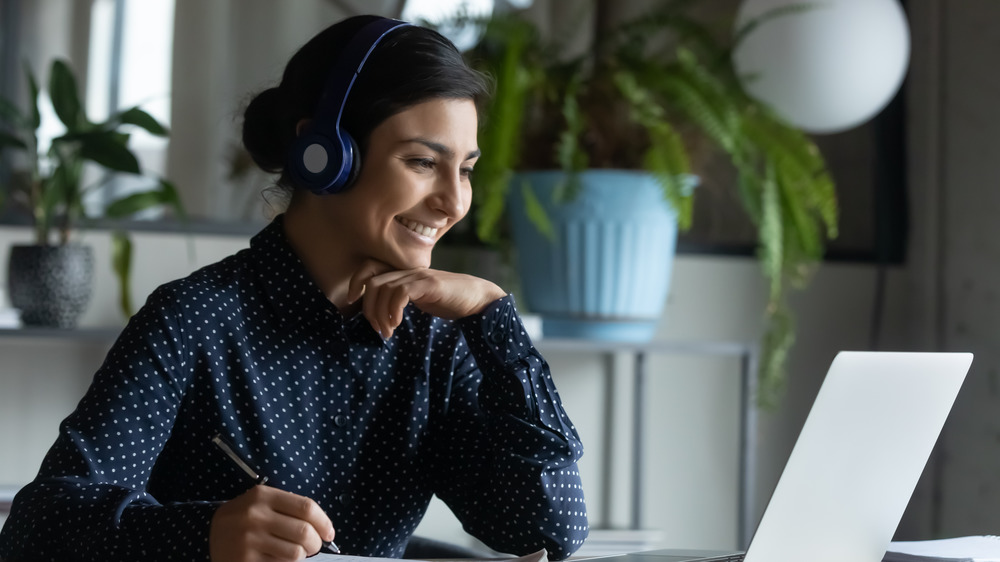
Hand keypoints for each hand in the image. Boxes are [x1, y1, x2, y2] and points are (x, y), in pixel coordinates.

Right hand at [210, 485, 334, 561]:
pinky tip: (278, 559)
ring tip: (296, 553)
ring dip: (302, 556)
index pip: (307, 508)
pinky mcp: (245, 561)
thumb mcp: (262, 504)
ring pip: (295, 553)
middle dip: (315, 543)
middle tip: (312, 547)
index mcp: (262, 496)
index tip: (329, 533)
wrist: (210, 536)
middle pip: (304, 532)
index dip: (324, 522)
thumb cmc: (246, 519)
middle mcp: (254, 515)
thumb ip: (288, 509)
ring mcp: (248, 540)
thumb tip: (324, 528)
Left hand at [347, 259, 506, 338]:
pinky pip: (401, 293)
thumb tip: (380, 314)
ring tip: (388, 331)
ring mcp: (419, 276)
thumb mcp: (419, 299)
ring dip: (380, 314)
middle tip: (378, 329)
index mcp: (404, 273)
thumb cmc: (448, 301)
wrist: (477, 298)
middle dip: (368, 308)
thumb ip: (401, 299)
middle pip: (372, 282)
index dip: (355, 281)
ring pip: (383, 288)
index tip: (352, 301)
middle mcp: (408, 271)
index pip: (370, 268)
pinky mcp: (429, 284)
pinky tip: (397, 323)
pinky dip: (393, 310)